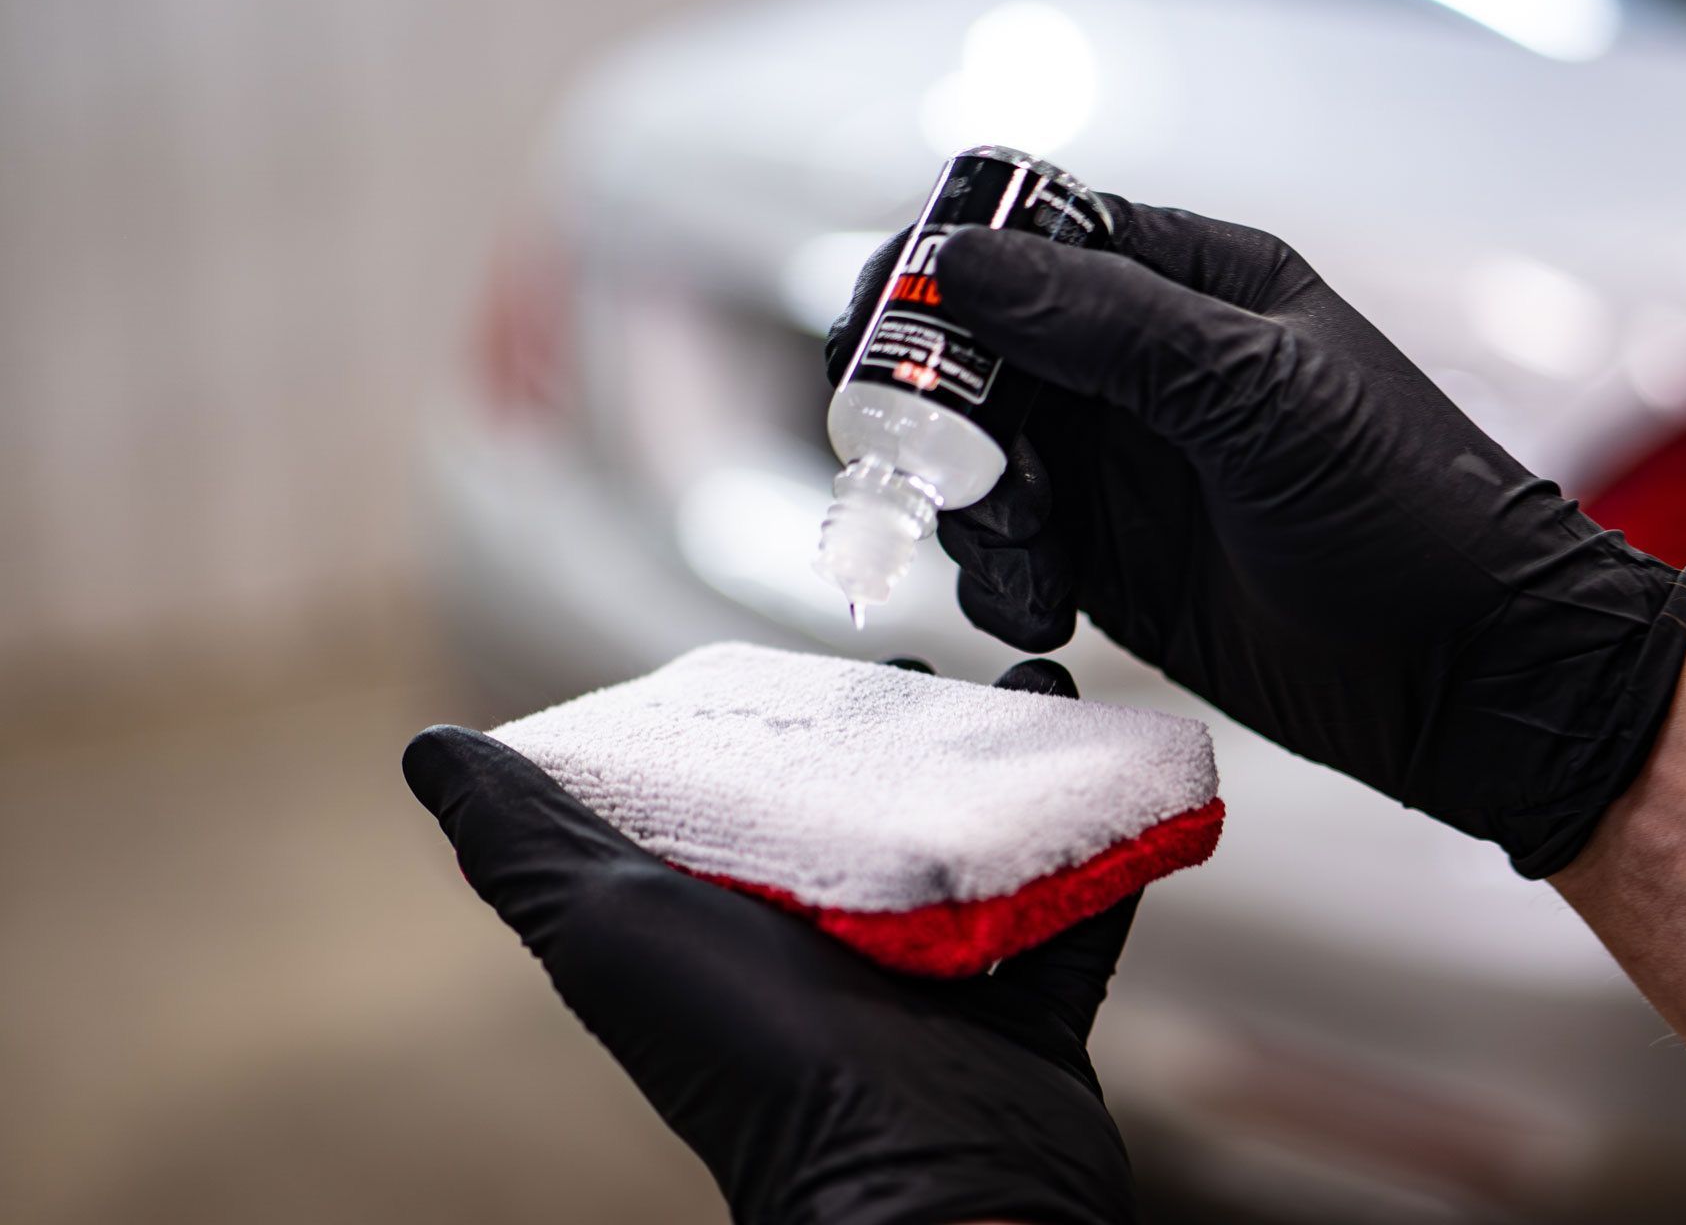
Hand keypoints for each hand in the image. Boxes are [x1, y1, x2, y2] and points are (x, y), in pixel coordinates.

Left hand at [402, 659, 1138, 1224]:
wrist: (914, 1186)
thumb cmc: (751, 1056)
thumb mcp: (612, 928)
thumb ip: (523, 842)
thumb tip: (429, 748)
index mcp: (740, 915)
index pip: (756, 789)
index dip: (778, 720)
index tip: (809, 661)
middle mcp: (835, 942)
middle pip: (876, 809)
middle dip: (903, 733)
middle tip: (927, 676)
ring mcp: (939, 971)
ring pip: (980, 838)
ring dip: (1006, 765)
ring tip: (1028, 691)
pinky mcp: (1028, 995)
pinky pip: (1079, 891)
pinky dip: (1104, 827)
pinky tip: (1107, 758)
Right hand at [827, 198, 1685, 876]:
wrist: (1468, 676)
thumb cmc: (1406, 514)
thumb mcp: (1255, 395)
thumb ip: (1104, 324)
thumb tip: (960, 264)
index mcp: (1193, 287)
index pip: (1032, 240)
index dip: (945, 273)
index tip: (888, 328)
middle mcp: (1145, 369)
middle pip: (980, 354)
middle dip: (938, 409)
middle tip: (935, 465)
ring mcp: (1123, 468)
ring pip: (976, 459)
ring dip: (971, 508)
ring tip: (1033, 558)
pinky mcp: (1109, 564)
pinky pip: (1003, 551)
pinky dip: (998, 580)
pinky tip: (1049, 611)